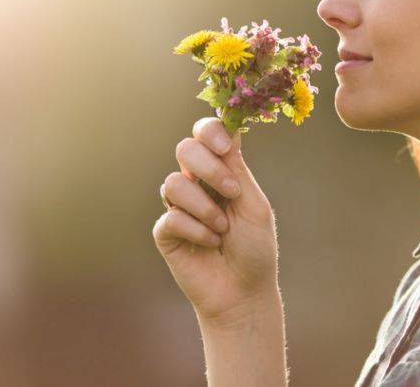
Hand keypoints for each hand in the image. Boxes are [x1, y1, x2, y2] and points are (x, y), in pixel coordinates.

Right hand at [153, 116, 278, 322]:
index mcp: (223, 171)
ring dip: (205, 207)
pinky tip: (210, 243)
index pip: (207, 134)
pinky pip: (171, 216)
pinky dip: (197, 230)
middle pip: (186, 149)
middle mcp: (197, 183)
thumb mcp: (253, 203)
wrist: (244, 291)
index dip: (211, 131)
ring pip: (174, 182)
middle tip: (232, 192)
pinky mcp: (165, 231)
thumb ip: (237, 168)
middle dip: (210, 168)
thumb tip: (228, 127)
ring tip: (222, 229)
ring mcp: (179, 206)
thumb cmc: (255, 248)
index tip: (225, 146)